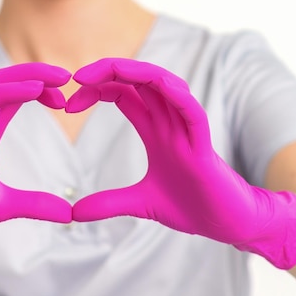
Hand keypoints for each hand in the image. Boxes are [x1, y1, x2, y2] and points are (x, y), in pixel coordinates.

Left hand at [67, 58, 295, 268]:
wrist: (225, 224)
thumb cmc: (191, 206)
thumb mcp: (139, 204)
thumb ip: (108, 203)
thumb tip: (73, 213)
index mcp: (155, 131)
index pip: (124, 94)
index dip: (96, 91)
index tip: (69, 104)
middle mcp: (170, 124)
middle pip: (140, 81)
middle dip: (109, 71)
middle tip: (77, 77)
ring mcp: (187, 132)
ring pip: (166, 87)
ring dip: (138, 73)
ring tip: (108, 71)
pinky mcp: (204, 146)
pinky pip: (194, 113)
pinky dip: (178, 97)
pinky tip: (160, 86)